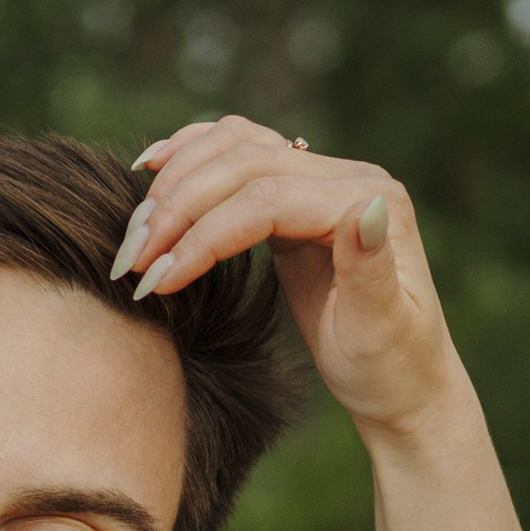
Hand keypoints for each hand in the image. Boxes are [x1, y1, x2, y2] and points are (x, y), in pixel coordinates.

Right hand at [116, 115, 454, 442]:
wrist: (401, 383)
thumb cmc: (391, 367)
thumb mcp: (381, 329)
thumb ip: (371, 270)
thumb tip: (366, 206)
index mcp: (372, 201)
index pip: (267, 200)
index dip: (204, 235)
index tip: (154, 281)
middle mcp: (348, 178)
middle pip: (243, 165)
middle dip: (177, 210)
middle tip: (128, 263)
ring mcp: (320, 179)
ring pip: (234, 147)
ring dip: (175, 183)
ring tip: (134, 236)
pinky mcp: (293, 196)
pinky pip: (236, 156)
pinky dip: (191, 159)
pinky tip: (151, 171)